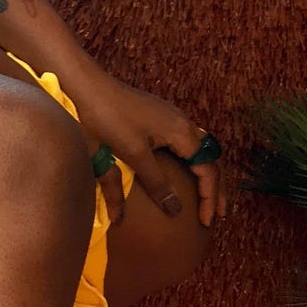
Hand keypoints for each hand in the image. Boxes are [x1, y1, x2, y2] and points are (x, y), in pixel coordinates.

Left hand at [66, 71, 223, 229]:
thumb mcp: (133, 154)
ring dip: (205, 174)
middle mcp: (183, 123)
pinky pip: (185, 143)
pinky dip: (192, 162)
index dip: (210, 197)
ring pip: (199, 150)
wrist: (88, 85)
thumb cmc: (109, 118)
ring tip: (206, 197)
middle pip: (209, 159)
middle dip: (216, 188)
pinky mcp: (158, 117)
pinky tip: (184, 171)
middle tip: (219, 214)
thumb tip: (175, 209)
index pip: (208, 169)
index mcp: (182, 132)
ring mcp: (171, 118)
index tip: (206, 221)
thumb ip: (156, 182)